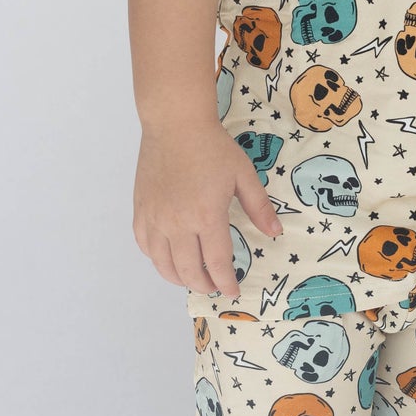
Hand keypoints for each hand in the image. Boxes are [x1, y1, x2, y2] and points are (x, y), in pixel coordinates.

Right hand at [132, 120, 282, 296]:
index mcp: (206, 216)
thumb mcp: (243, 175)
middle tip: (214, 286)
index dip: (226, 282)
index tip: (232, 291)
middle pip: (189, 270)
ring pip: (163, 264)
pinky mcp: (141, 211)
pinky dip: (157, 259)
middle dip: (204, 285)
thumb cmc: (212, 147)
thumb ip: (259, 207)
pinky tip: (169, 258)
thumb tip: (275, 233)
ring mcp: (155, 219)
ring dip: (179, 277)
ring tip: (193, 278)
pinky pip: (145, 246)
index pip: (217, 263)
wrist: (174, 124)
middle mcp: (177, 223)